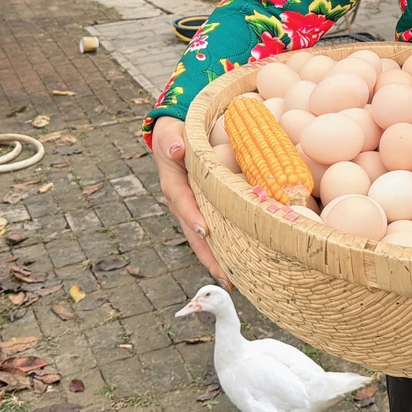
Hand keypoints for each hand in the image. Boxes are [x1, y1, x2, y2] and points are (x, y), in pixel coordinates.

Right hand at [150, 116, 232, 290]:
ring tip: (235, 280)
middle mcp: (182, 201)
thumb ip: (171, 140)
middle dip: (208, 255)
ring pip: (204, 238)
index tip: (205, 230)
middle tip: (226, 277)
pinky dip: (225, 245)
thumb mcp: (170, 131)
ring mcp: (193, 207)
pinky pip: (215, 229)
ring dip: (217, 258)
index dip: (192, 216)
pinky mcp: (205, 208)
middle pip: (194, 232)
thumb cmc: (176, 130)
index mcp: (173, 184)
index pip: (182, 202)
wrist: (177, 134)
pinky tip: (241, 260)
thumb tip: (175, 150)